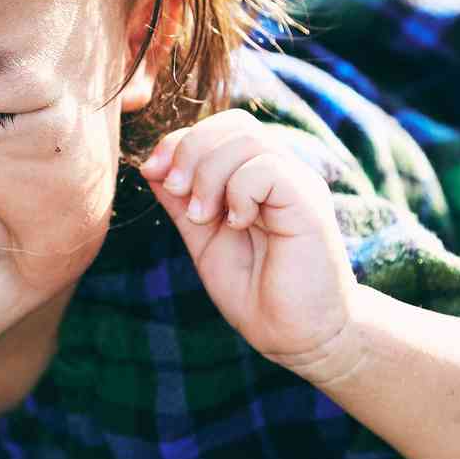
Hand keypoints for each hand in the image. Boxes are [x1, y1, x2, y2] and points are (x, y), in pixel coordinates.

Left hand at [138, 110, 357, 368]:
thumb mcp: (203, 239)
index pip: (220, 128)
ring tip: (204, 215)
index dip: (180, 141)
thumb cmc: (254, 289)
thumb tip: (151, 167)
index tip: (152, 172)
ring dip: (210, 174)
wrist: (295, 334)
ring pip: (248, 139)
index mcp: (256, 176)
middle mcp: (280, 172)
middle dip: (190, 151)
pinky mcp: (309, 203)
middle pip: (233, 124)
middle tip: (179, 193)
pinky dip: (239, 191)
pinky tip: (237, 223)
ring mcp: (298, 184)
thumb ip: (181, 202)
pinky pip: (268, 168)